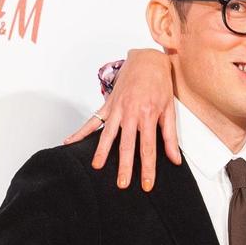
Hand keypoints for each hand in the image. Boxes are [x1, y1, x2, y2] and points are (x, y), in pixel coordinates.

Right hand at [63, 48, 180, 189]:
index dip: (148, 168)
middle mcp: (130, 113)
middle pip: (127, 145)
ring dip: (102, 152)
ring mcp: (117, 109)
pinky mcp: (108, 104)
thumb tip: (175, 160)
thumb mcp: (170, 110)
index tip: (147, 184)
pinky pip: (93, 120)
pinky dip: (81, 131)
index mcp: (147, 116)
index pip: (148, 148)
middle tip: (122, 184)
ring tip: (97, 167)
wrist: (147, 60)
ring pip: (108, 134)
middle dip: (125, 166)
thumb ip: (170, 137)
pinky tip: (70, 142)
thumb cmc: (160, 84)